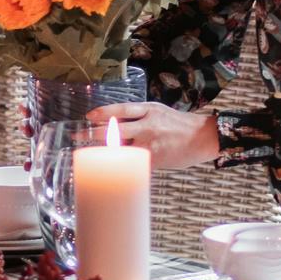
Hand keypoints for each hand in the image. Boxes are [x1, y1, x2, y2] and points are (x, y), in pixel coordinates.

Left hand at [86, 102, 219, 169]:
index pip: (121, 109)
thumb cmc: (179, 125)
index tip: (88, 116)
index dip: (103, 112)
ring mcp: (150, 143)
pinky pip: (134, 163)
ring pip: (120, 149)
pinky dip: (123, 166)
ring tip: (89, 156)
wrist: (203, 138)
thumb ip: (139, 117)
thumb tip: (113, 124)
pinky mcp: (154, 159)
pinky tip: (112, 170)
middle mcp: (148, 124)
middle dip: (93, 134)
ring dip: (104, 153)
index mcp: (149, 110)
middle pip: (114, 129)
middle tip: (77, 136)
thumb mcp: (159, 112)